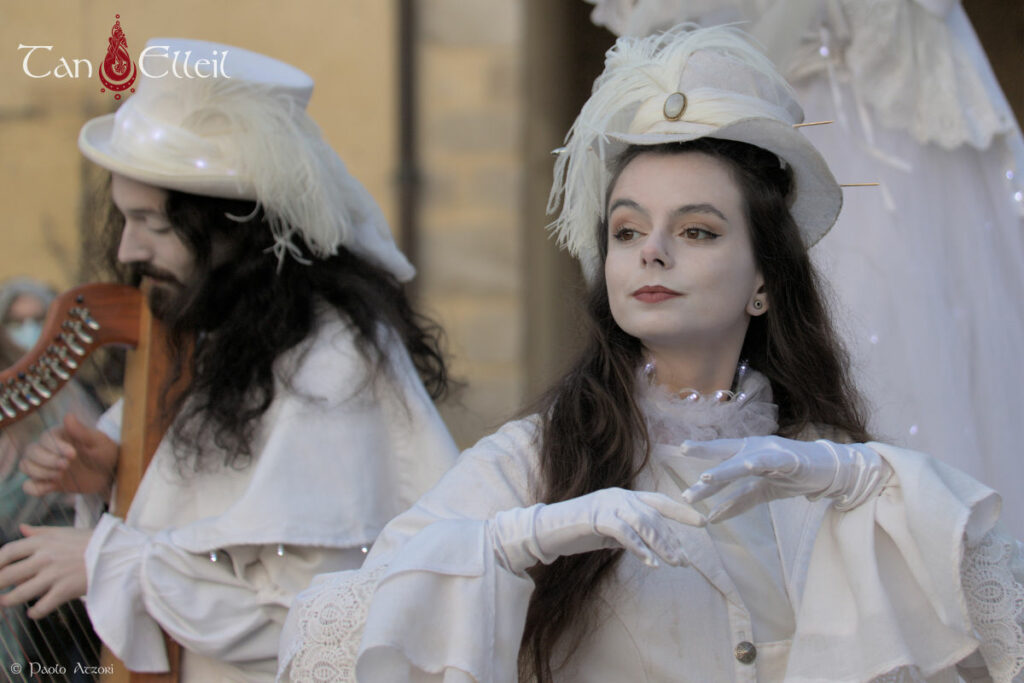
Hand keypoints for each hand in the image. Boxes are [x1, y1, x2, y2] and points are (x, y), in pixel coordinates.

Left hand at [0, 525, 90, 617]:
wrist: (119, 555)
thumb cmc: (93, 541)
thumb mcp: (66, 531)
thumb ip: (41, 532)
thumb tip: (21, 528)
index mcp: (43, 541)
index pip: (7, 552)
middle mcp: (44, 558)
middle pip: (6, 575)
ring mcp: (53, 576)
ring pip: (18, 594)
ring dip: (8, 601)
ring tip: (5, 602)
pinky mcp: (64, 591)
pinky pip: (40, 607)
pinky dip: (34, 612)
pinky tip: (33, 612)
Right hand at [20, 413, 117, 496]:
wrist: (109, 473)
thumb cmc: (104, 452)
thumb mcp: (98, 442)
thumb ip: (82, 431)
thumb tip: (68, 415)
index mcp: (58, 435)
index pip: (45, 439)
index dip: (56, 447)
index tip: (73, 454)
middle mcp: (47, 449)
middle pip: (31, 452)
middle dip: (46, 461)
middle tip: (66, 465)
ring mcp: (45, 466)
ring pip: (25, 466)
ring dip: (40, 472)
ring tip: (60, 475)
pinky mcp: (46, 481)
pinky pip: (29, 486)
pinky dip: (35, 488)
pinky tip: (52, 487)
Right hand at [489, 487, 705, 574]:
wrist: (547, 530)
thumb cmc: (577, 532)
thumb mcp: (609, 531)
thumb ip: (629, 532)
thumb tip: (651, 545)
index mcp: (624, 496)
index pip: (659, 501)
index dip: (681, 511)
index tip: (702, 522)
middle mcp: (619, 496)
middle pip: (655, 516)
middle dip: (672, 539)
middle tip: (684, 560)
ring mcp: (608, 504)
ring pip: (644, 523)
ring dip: (661, 545)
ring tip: (672, 563)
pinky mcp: (597, 517)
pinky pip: (625, 533)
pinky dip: (639, 548)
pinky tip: (649, 562)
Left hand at [681, 436, 889, 521]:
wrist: (829, 472)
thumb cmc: (792, 477)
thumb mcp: (762, 492)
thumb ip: (738, 502)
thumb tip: (712, 517)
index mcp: (747, 452)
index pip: (719, 454)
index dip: (700, 453)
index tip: (677, 451)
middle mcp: (756, 447)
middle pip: (726, 449)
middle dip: (704, 451)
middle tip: (681, 450)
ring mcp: (773, 452)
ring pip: (744, 460)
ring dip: (725, 469)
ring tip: (706, 477)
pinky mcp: (791, 460)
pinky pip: (772, 462)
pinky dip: (759, 463)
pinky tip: (747, 466)